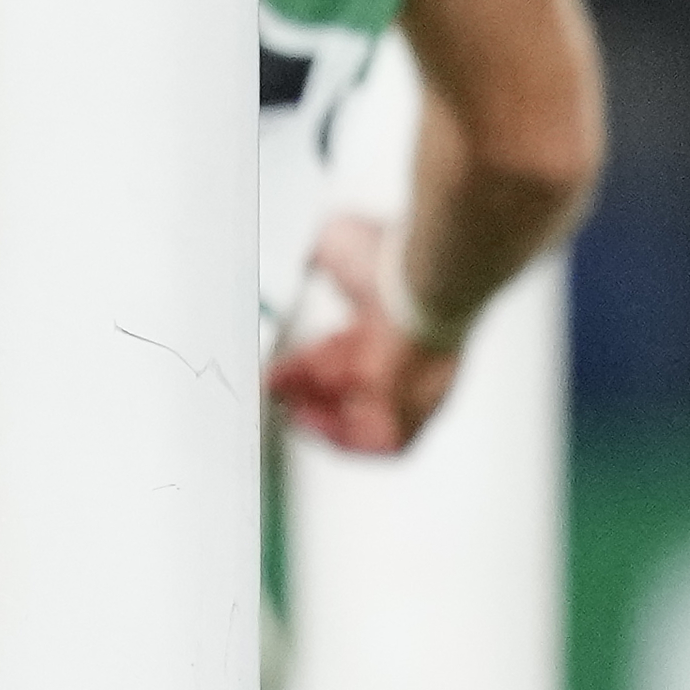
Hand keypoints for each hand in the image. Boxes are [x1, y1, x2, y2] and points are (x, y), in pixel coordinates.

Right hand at [267, 211, 465, 455]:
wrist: (422, 282)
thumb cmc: (386, 261)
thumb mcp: (337, 243)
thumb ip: (319, 255)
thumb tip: (308, 257)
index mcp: (388, 323)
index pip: (343, 355)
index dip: (304, 366)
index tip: (273, 369)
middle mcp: (404, 358)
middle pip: (348, 391)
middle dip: (303, 393)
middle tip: (268, 388)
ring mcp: (415, 388)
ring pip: (363, 419)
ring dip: (318, 418)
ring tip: (286, 407)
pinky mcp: (418, 413)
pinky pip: (385, 445)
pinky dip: (344, 439)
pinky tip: (311, 422)